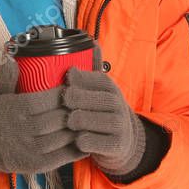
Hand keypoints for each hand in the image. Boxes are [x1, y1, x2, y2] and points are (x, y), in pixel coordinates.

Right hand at [0, 53, 82, 179]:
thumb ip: (5, 76)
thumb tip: (12, 58)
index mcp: (14, 109)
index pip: (45, 100)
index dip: (63, 94)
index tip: (73, 88)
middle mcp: (22, 130)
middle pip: (57, 119)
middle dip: (73, 110)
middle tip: (85, 103)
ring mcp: (30, 150)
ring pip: (62, 138)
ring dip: (78, 128)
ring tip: (88, 119)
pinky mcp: (35, 165)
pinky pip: (62, 156)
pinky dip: (76, 148)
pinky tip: (86, 139)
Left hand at [61, 41, 145, 177]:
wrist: (125, 143)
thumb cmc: (103, 112)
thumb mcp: (99, 90)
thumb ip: (91, 71)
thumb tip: (92, 43)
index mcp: (110, 87)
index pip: (93, 78)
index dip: (77, 79)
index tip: (67, 80)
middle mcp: (117, 104)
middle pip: (85, 98)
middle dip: (70, 101)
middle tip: (63, 104)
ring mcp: (117, 125)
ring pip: (83, 120)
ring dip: (72, 121)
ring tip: (68, 123)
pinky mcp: (115, 145)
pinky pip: (89, 141)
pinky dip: (78, 141)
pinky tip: (76, 139)